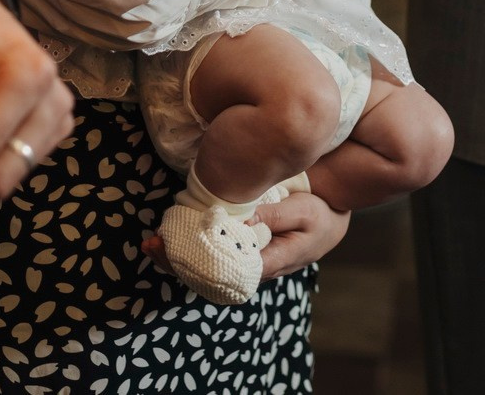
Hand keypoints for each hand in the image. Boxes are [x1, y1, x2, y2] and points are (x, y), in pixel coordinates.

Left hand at [141, 190, 350, 279]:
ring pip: (209, 267)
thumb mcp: (302, 211)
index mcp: (267, 263)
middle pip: (209, 274)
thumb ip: (272, 217)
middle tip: (151, 246)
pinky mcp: (245, 252)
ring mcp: (248, 262)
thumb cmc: (320, 214)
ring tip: (152, 244)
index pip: (222, 271)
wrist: (333, 218)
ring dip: (180, 257)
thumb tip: (238, 221)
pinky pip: (215, 255)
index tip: (169, 248)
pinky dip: (193, 247)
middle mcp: (254, 269)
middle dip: (177, 262)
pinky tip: (174, 238)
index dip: (192, 263)